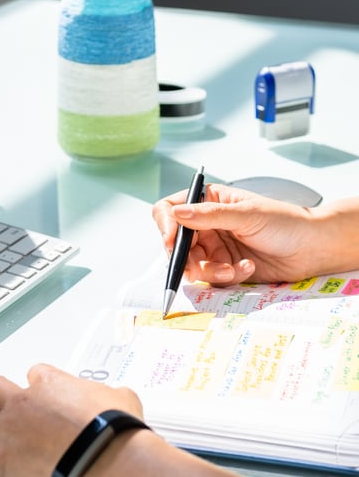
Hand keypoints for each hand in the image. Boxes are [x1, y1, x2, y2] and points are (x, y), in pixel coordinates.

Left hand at [0, 363, 142, 476]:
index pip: (37, 374)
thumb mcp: (122, 401)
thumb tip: (119, 399)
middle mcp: (24, 401)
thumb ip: (111, 396)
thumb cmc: (114, 430)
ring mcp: (8, 428)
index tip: (42, 389)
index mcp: (52, 382)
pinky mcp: (0, 458)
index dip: (39, 382)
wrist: (104, 458)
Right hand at [152, 183, 319, 284]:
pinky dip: (225, 276)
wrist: (313, 248)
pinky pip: (210, 277)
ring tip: (231, 269)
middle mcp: (206, 224)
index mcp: (208, 201)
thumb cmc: (285, 222)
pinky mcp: (223, 266)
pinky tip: (246, 268)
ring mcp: (214, 246)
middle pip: (175, 242)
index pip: (170, 210)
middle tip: (197, 267)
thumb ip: (209, 215)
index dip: (166, 225)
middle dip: (185, 257)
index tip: (171, 241)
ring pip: (190, 264)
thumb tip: (177, 213)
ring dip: (208, 270)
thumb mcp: (246, 214)